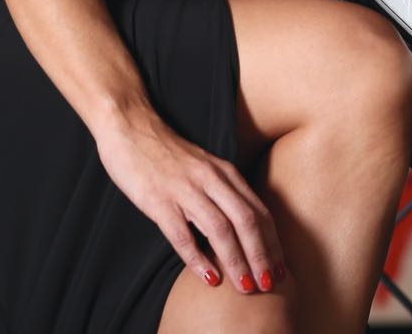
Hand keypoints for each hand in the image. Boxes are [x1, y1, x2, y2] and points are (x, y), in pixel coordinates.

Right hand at [95, 110, 285, 294]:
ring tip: (246, 286)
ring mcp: (185, 189)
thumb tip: (240, 228)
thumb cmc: (166, 153)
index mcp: (225, 172)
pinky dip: (198, 258)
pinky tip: (208, 277)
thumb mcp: (204, 167)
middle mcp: (211, 179)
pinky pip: (182, 234)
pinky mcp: (158, 199)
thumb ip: (222, 192)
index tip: (281, 268)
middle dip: (261, 255)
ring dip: (236, 260)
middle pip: (247, 221)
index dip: (272, 242)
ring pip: (221, 229)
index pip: (259, 211)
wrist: (130, 126)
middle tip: (269, 283)